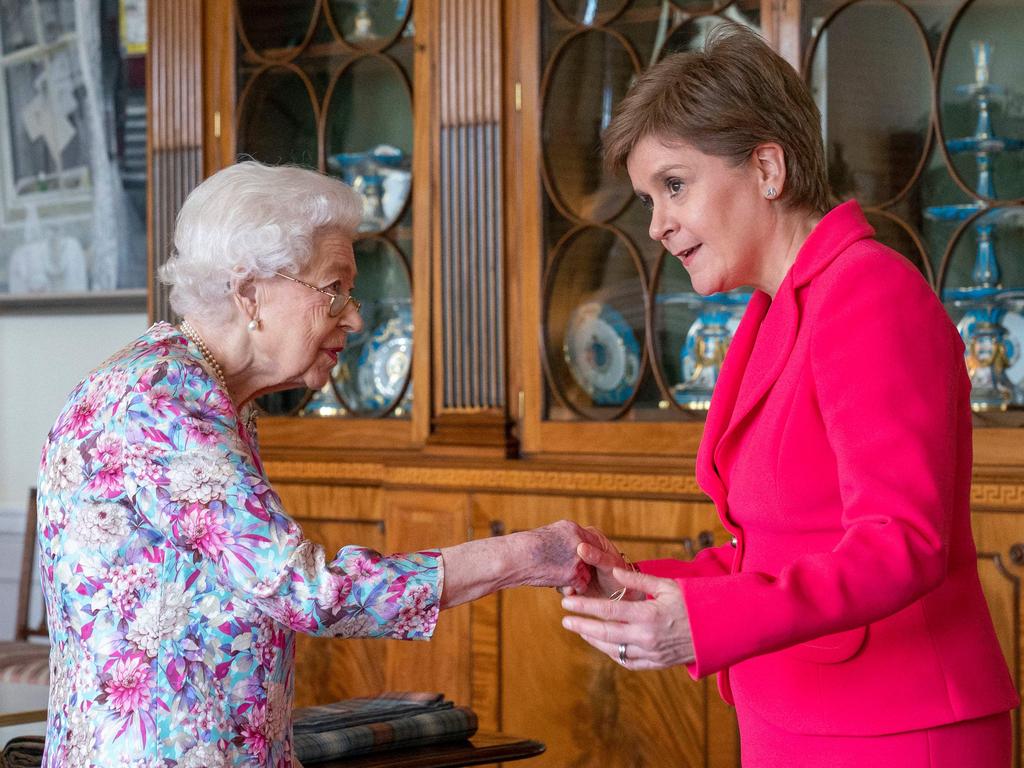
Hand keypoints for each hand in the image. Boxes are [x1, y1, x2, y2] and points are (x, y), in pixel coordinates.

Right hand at [518, 520, 593, 594]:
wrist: (514, 557)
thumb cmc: (523, 548)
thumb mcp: (547, 535)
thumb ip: (563, 539)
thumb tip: (569, 549)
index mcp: (571, 528)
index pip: (591, 540)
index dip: (589, 553)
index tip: (586, 562)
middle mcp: (578, 541)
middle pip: (592, 558)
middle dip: (585, 567)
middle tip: (574, 573)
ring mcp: (576, 558)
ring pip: (587, 573)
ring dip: (578, 579)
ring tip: (562, 580)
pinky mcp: (572, 574)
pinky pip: (581, 586)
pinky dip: (573, 589)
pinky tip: (562, 587)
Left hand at [560, 567, 694, 669]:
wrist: (720, 629)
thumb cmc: (694, 602)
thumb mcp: (667, 586)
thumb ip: (638, 580)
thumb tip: (614, 571)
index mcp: (647, 615)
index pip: (607, 611)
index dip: (584, 607)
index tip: (567, 603)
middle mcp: (646, 637)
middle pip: (605, 633)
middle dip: (582, 625)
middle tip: (565, 619)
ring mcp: (651, 653)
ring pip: (613, 650)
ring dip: (594, 640)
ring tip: (581, 630)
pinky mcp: (657, 663)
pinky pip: (628, 661)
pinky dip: (613, 654)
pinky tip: (605, 644)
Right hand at [563, 527, 632, 598]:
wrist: (620, 596)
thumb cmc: (620, 577)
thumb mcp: (610, 565)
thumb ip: (597, 556)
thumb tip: (580, 547)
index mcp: (591, 537)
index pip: (573, 536)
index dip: (567, 547)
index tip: (566, 559)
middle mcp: (580, 548)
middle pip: (562, 551)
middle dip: (562, 565)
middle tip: (568, 577)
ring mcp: (574, 563)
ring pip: (559, 566)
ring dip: (562, 578)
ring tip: (571, 588)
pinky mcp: (570, 577)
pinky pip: (560, 579)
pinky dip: (562, 586)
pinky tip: (571, 591)